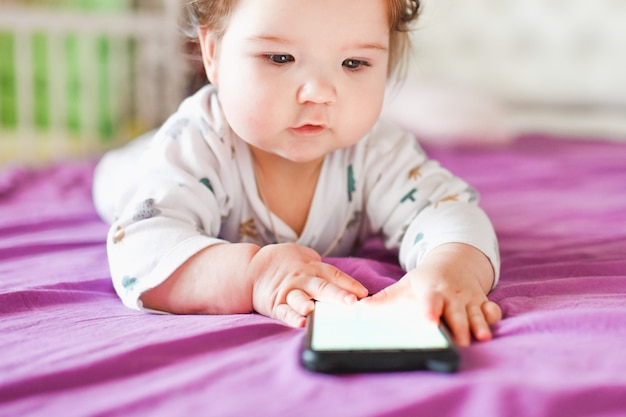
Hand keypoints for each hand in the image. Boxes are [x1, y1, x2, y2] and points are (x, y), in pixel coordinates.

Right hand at [247, 243, 368, 326]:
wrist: (250, 269)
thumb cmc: (282, 262)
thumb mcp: (303, 255)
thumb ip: (320, 266)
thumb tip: (342, 280)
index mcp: (312, 267)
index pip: (334, 275)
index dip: (350, 284)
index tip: (364, 294)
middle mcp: (302, 279)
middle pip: (322, 286)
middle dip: (337, 294)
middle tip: (350, 302)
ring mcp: (288, 292)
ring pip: (301, 298)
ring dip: (309, 304)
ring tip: (315, 310)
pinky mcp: (276, 304)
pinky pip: (285, 312)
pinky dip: (292, 318)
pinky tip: (301, 324)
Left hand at [364, 243, 501, 345]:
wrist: (454, 261)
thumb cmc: (425, 280)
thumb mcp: (404, 286)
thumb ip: (383, 300)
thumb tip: (357, 309)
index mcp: (431, 290)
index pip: (430, 301)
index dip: (430, 311)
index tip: (429, 322)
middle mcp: (451, 295)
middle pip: (455, 312)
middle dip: (458, 326)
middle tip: (459, 342)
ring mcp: (469, 299)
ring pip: (475, 312)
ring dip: (479, 324)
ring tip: (481, 338)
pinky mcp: (482, 302)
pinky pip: (491, 308)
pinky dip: (493, 316)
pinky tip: (494, 325)